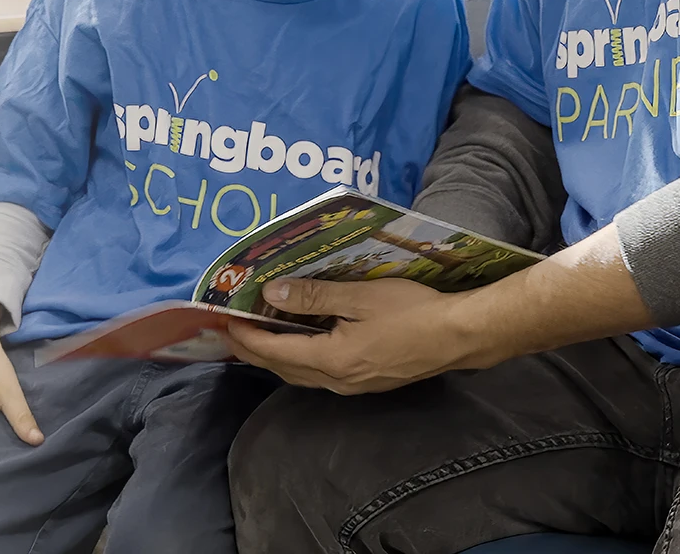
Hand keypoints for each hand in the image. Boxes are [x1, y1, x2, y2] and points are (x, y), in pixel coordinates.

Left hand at [223, 278, 483, 394]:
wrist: (458, 337)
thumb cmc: (412, 312)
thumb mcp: (360, 297)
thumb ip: (314, 297)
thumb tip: (271, 294)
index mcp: (331, 360)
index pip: (273, 351)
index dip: (245, 337)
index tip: (222, 322)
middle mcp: (336, 380)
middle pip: (282, 368)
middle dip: (253, 350)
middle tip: (230, 330)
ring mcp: (353, 386)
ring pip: (301, 374)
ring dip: (275, 357)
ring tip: (257, 336)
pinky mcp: (367, 382)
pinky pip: (320, 374)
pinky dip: (299, 359)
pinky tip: (300, 343)